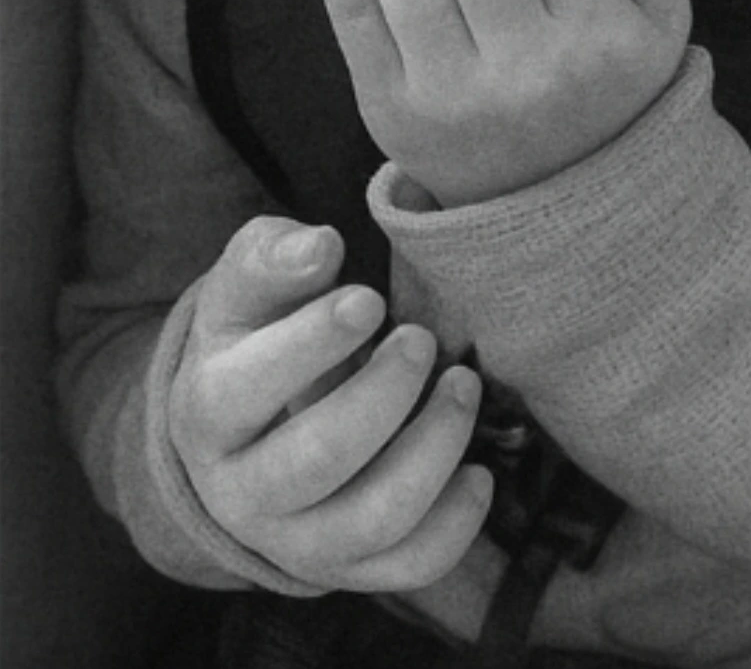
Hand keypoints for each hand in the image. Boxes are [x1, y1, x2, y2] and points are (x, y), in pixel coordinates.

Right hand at [169, 215, 491, 589]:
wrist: (242, 427)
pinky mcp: (345, 570)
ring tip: (462, 384)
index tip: (369, 299)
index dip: (314, 342)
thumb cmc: (254, 333)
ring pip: (373, 518)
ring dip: (434, 448)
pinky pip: (408, 567)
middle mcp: (241, 492)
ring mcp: (294, 542)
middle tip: (421, 339)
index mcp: (207, 412)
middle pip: (318, 457)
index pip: (248, 388)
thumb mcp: (246, 286)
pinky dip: (455, 523)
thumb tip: (321, 248)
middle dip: (385, 394)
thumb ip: (275, 257)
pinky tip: (477, 470)